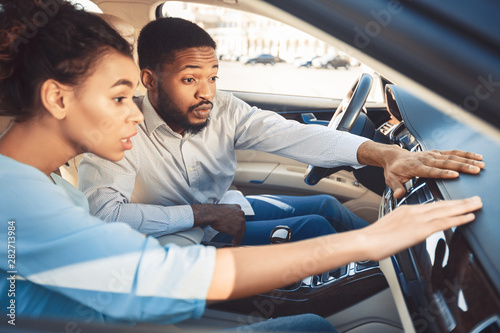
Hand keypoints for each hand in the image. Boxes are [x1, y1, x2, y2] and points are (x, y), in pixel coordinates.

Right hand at [192, 204, 245, 243]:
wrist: (211, 214)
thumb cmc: (214, 212)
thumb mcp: (225, 208)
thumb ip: (230, 213)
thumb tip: (229, 220)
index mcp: (238, 207)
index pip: (241, 217)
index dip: (239, 223)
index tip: (236, 226)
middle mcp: (241, 214)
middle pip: (243, 224)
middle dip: (240, 230)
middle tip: (236, 234)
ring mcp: (240, 222)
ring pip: (241, 231)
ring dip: (238, 236)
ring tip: (235, 240)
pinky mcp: (237, 230)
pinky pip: (239, 237)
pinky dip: (237, 241)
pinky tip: (234, 242)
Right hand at [362, 196, 481, 260]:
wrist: (366, 240)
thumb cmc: (374, 237)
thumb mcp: (389, 226)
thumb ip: (402, 226)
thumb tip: (407, 230)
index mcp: (406, 210)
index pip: (432, 205)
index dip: (447, 204)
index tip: (458, 203)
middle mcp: (414, 211)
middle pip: (442, 205)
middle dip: (460, 202)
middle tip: (475, 199)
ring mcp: (418, 219)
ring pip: (447, 210)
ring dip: (465, 207)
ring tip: (477, 204)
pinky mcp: (421, 229)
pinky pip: (444, 222)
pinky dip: (459, 218)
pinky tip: (469, 217)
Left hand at [383, 148, 483, 198]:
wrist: (394, 156)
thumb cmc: (393, 169)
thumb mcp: (390, 179)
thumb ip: (396, 187)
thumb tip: (398, 195)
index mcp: (415, 167)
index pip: (430, 171)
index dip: (442, 173)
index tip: (454, 174)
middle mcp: (425, 159)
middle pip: (445, 163)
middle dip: (462, 166)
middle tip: (475, 170)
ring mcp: (431, 155)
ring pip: (451, 157)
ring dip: (467, 160)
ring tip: (480, 164)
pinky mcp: (436, 153)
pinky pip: (452, 153)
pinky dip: (465, 154)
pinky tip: (476, 157)